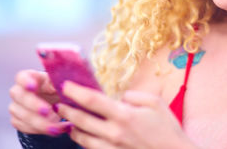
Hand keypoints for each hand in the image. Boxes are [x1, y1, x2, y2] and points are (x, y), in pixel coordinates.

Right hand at [8, 69, 71, 135]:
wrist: (58, 102)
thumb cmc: (57, 88)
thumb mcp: (60, 82)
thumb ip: (58, 82)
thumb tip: (61, 86)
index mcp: (31, 77)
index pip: (22, 77)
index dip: (25, 81)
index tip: (33, 87)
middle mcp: (20, 91)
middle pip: (20, 97)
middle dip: (34, 105)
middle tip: (47, 111)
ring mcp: (17, 107)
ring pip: (22, 115)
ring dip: (40, 123)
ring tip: (57, 126)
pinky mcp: (18, 120)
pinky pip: (25, 128)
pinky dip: (41, 130)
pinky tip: (56, 130)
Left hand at [57, 81, 196, 148]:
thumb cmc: (167, 129)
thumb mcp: (155, 103)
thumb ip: (132, 96)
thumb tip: (117, 98)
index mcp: (124, 115)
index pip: (91, 100)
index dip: (75, 91)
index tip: (65, 85)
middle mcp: (114, 133)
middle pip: (80, 120)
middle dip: (66, 110)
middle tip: (59, 103)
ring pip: (81, 138)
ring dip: (72, 127)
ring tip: (68, 120)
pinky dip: (83, 141)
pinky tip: (83, 135)